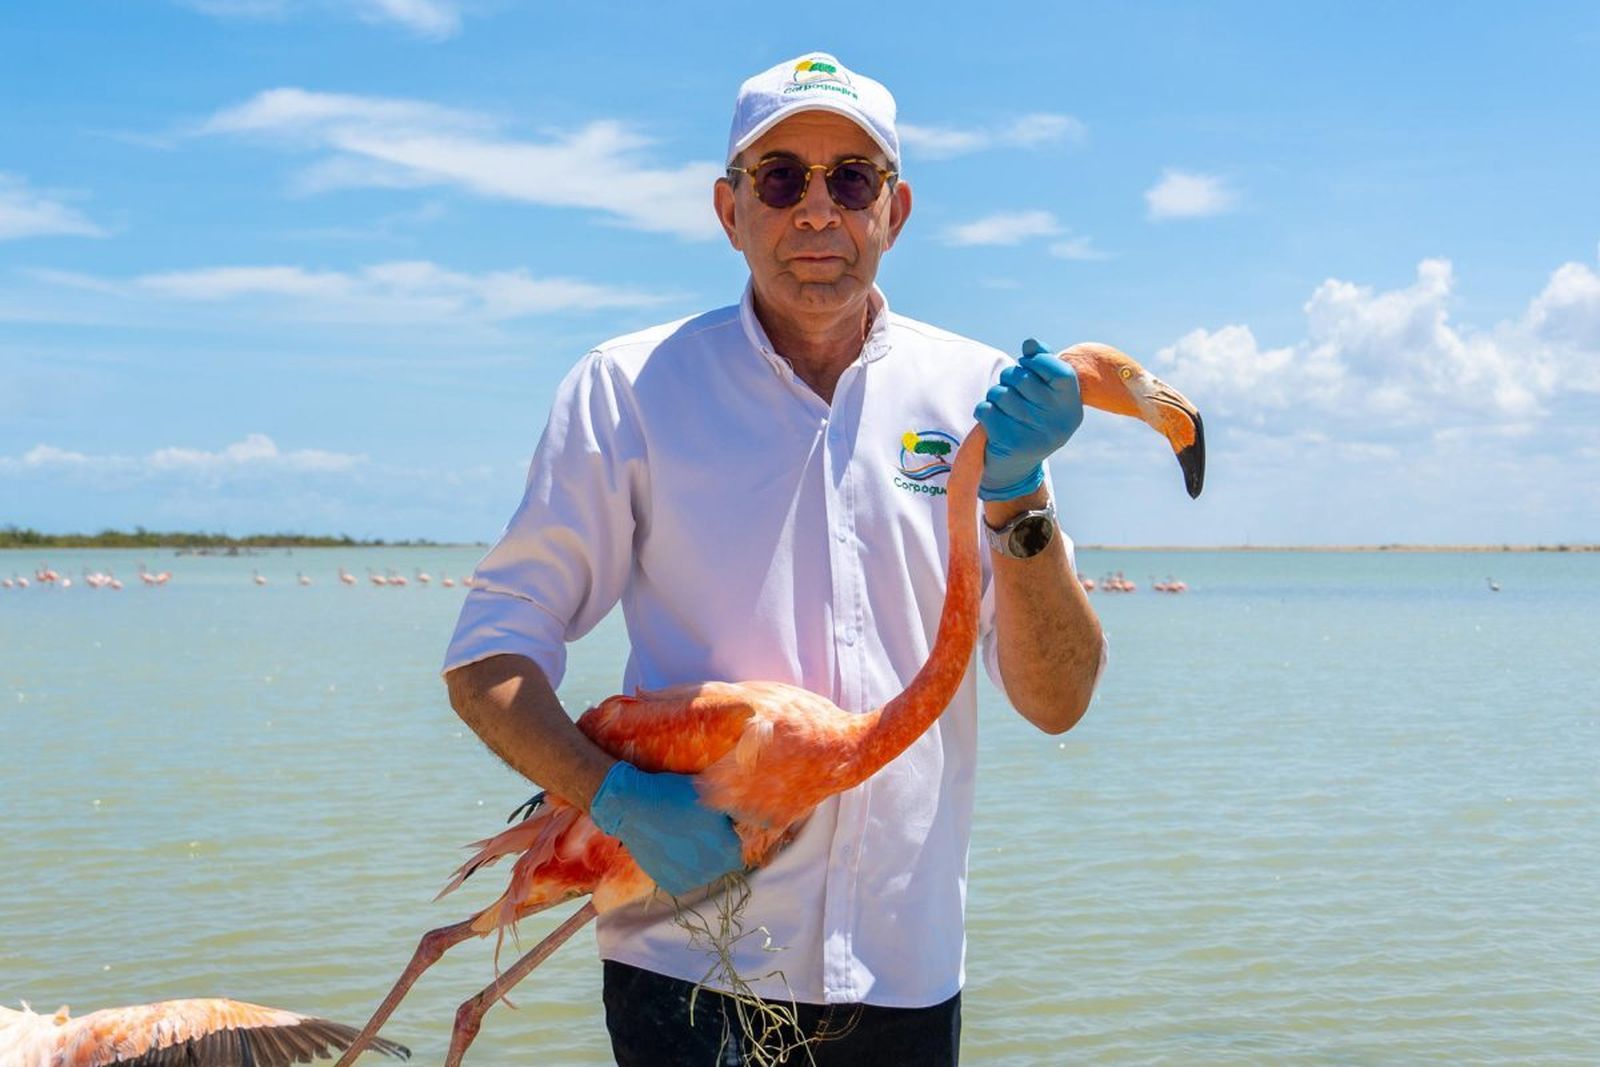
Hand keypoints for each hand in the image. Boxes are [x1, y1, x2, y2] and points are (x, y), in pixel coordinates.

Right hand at [588, 761, 743, 895]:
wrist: (634, 806)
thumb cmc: (676, 794)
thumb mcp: (714, 793)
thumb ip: (739, 809)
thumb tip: (762, 816)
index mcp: (730, 851)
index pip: (737, 846)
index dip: (725, 832)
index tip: (709, 821)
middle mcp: (715, 872)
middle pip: (722, 860)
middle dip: (714, 846)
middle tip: (693, 826)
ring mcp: (692, 881)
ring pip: (704, 870)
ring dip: (698, 857)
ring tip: (680, 835)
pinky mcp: (672, 885)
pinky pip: (684, 876)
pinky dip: (679, 866)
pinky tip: (670, 846)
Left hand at [973, 338, 1083, 500]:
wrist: (1017, 467)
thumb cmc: (1032, 419)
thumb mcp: (1046, 393)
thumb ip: (1043, 364)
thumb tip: (1031, 344)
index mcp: (1072, 404)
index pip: (1058, 370)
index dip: (1037, 360)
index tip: (1028, 363)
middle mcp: (1058, 420)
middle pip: (1021, 378)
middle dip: (1009, 378)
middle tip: (1013, 391)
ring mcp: (1036, 434)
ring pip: (1000, 393)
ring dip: (995, 397)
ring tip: (1004, 409)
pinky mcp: (1011, 443)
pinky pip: (986, 409)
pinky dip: (984, 411)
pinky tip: (994, 423)